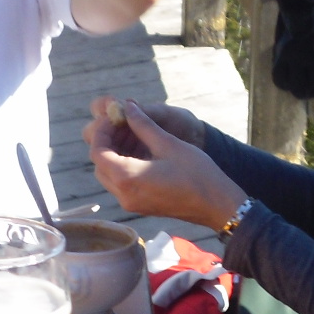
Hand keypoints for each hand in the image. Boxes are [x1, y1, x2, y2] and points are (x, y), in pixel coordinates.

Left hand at [83, 98, 246, 227]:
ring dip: (113, 155)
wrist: (216, 205)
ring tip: (132, 136)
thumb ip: (143, 125)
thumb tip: (127, 107)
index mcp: (128, 178)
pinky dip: (122, 167)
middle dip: (106, 142)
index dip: (102, 131)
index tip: (115, 117)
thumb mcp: (168, 144)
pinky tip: (139, 152)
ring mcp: (131, 203)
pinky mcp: (140, 206)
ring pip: (108, 176)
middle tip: (122, 124)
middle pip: (99, 164)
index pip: (97, 151)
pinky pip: (120, 185)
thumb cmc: (196, 174)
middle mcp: (124, 194)